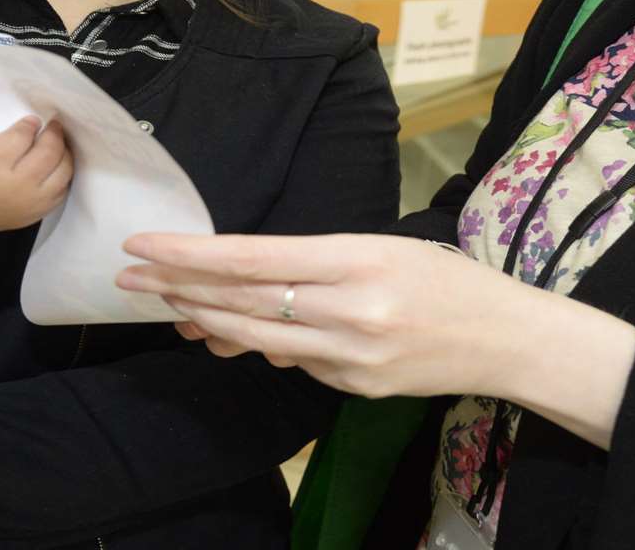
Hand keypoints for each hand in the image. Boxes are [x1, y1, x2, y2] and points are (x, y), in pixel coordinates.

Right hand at [0, 116, 70, 267]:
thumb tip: (17, 124)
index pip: (21, 138)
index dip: (29, 124)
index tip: (32, 120)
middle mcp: (16, 187)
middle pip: (48, 153)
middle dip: (53, 134)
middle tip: (52, 125)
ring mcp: (31, 203)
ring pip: (63, 171)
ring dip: (64, 152)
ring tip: (57, 142)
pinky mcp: (38, 213)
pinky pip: (63, 189)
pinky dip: (63, 173)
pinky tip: (57, 163)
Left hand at [118, 233, 545, 399]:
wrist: (506, 339)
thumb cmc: (444, 278)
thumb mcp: (383, 246)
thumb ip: (313, 262)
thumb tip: (242, 275)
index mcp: (358, 259)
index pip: (254, 257)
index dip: (192, 253)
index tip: (144, 245)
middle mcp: (350, 310)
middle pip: (244, 300)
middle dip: (180, 288)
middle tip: (129, 278)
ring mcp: (351, 357)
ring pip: (257, 338)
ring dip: (207, 321)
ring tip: (167, 307)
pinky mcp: (354, 388)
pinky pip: (293, 362)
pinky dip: (259, 345)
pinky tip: (231, 334)